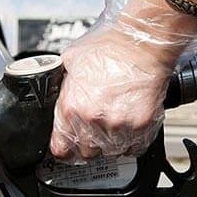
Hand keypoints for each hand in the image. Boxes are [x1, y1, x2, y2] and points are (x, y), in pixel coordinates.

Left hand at [50, 0, 196, 161]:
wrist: (142, 42)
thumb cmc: (110, 47)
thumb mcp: (70, 62)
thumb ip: (62, 86)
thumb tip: (54, 93)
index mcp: (72, 106)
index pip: (60, 148)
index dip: (63, 150)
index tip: (67, 149)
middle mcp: (93, 120)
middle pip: (86, 153)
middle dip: (88, 145)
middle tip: (94, 131)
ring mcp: (119, 125)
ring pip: (111, 152)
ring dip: (111, 143)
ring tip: (113, 123)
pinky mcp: (142, 126)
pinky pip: (134, 147)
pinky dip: (132, 141)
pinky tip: (128, 126)